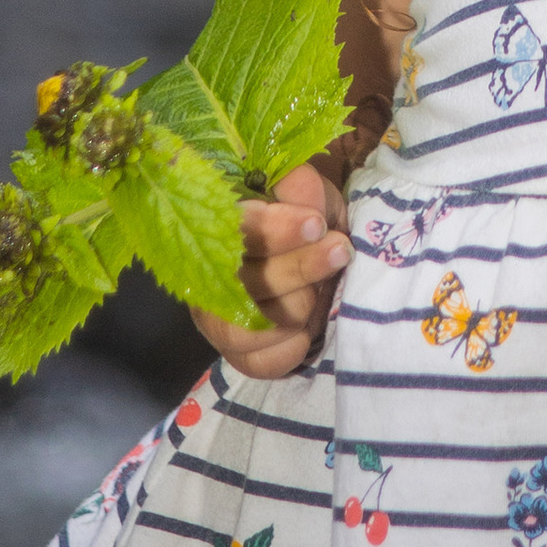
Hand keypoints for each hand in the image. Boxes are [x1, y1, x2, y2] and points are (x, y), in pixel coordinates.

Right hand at [191, 162, 350, 378]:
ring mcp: (216, 318)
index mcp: (219, 226)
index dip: (273, 228)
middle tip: (339, 251)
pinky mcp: (236, 355)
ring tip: (321, 292)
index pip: (233, 227)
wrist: (320, 269)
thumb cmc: (310, 226)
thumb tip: (298, 184)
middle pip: (246, 280)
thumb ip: (303, 188)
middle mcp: (207, 273)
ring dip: (299, 306)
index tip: (317, 224)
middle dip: (301, 266)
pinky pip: (262, 362)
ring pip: (253, 324)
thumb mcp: (313, 197)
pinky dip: (293, 346)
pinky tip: (307, 327)